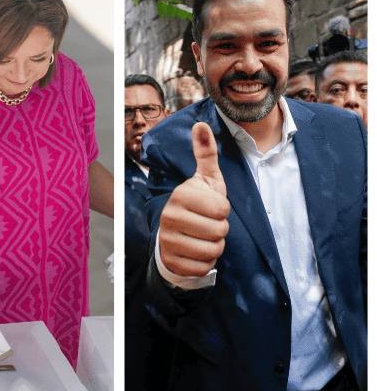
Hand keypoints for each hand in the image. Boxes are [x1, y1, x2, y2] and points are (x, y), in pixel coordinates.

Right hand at [159, 122, 230, 276]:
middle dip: (220, 230)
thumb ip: (206, 153)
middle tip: (207, 224)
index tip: (210, 207)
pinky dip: (206, 262)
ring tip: (202, 237)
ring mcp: (167, 241)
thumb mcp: (205, 179)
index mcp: (180, 195)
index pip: (222, 209)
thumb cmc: (197, 205)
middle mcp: (169, 216)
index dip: (223, 210)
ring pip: (213, 250)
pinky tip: (196, 252)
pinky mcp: (171, 262)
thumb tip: (201, 123)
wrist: (174, 235)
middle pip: (220, 231)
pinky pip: (204, 267)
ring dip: (214, 247)